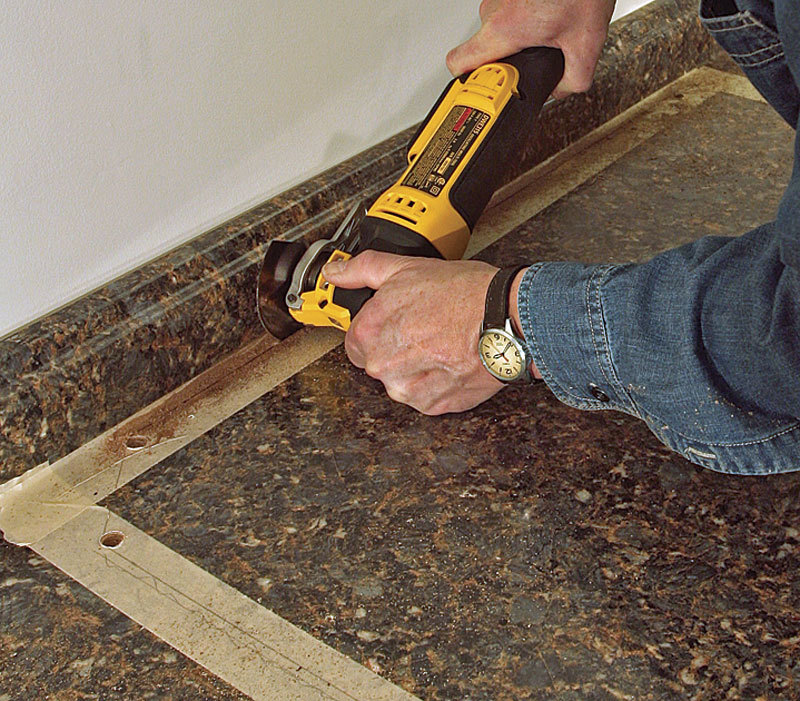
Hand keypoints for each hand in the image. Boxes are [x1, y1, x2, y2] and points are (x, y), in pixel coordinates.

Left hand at [321, 251, 503, 414]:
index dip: (377, 328)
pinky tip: (451, 360)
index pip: (354, 341)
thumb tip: (334, 272)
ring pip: (401, 382)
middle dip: (396, 348)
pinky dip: (436, 382)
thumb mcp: (407, 268)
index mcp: (370, 332)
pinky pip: (424, 397)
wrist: (509, 319)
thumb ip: (362, 270)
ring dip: (416, 367)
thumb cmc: (465, 294)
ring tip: (442, 344)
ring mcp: (408, 389)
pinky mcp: (434, 405)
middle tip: (426, 329)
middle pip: (378, 362)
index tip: (397, 322)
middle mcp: (384, 365)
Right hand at [446, 0, 615, 97]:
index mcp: (503, 29)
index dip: (467, 83)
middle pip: (483, 51)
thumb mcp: (586, 42)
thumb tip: (562, 90)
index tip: (482, 92)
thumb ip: (573, 79)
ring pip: (498, 32)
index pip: (458, 63)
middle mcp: (494, 10)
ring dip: (518, 40)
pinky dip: (524, 22)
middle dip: (508, 62)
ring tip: (547, 34)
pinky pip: (508, 15)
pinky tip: (548, 19)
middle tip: (530, 63)